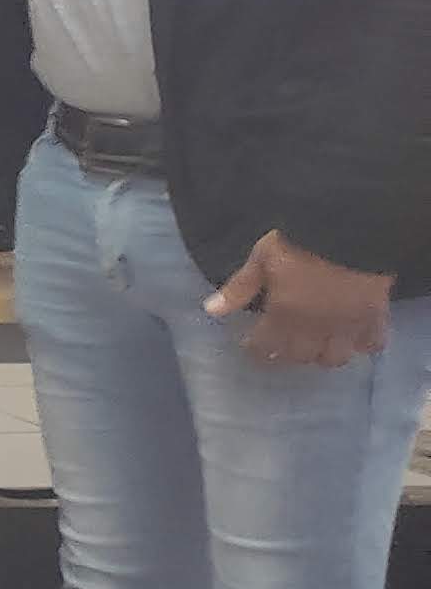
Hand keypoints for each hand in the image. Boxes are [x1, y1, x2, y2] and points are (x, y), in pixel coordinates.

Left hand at [206, 231, 396, 368]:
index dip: (257, 349)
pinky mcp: (376, 316)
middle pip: (301, 356)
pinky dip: (363, 345)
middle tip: (281, 345)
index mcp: (285, 314)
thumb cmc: (301, 242)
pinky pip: (373, 343)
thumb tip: (211, 311)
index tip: (251, 346)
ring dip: (323, 355)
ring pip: (336, 358)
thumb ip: (239, 287)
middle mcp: (316, 328)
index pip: (267, 345)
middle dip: (288, 354)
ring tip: (316, 345)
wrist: (350, 230)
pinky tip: (355, 339)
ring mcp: (348, 325)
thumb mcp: (262, 258)